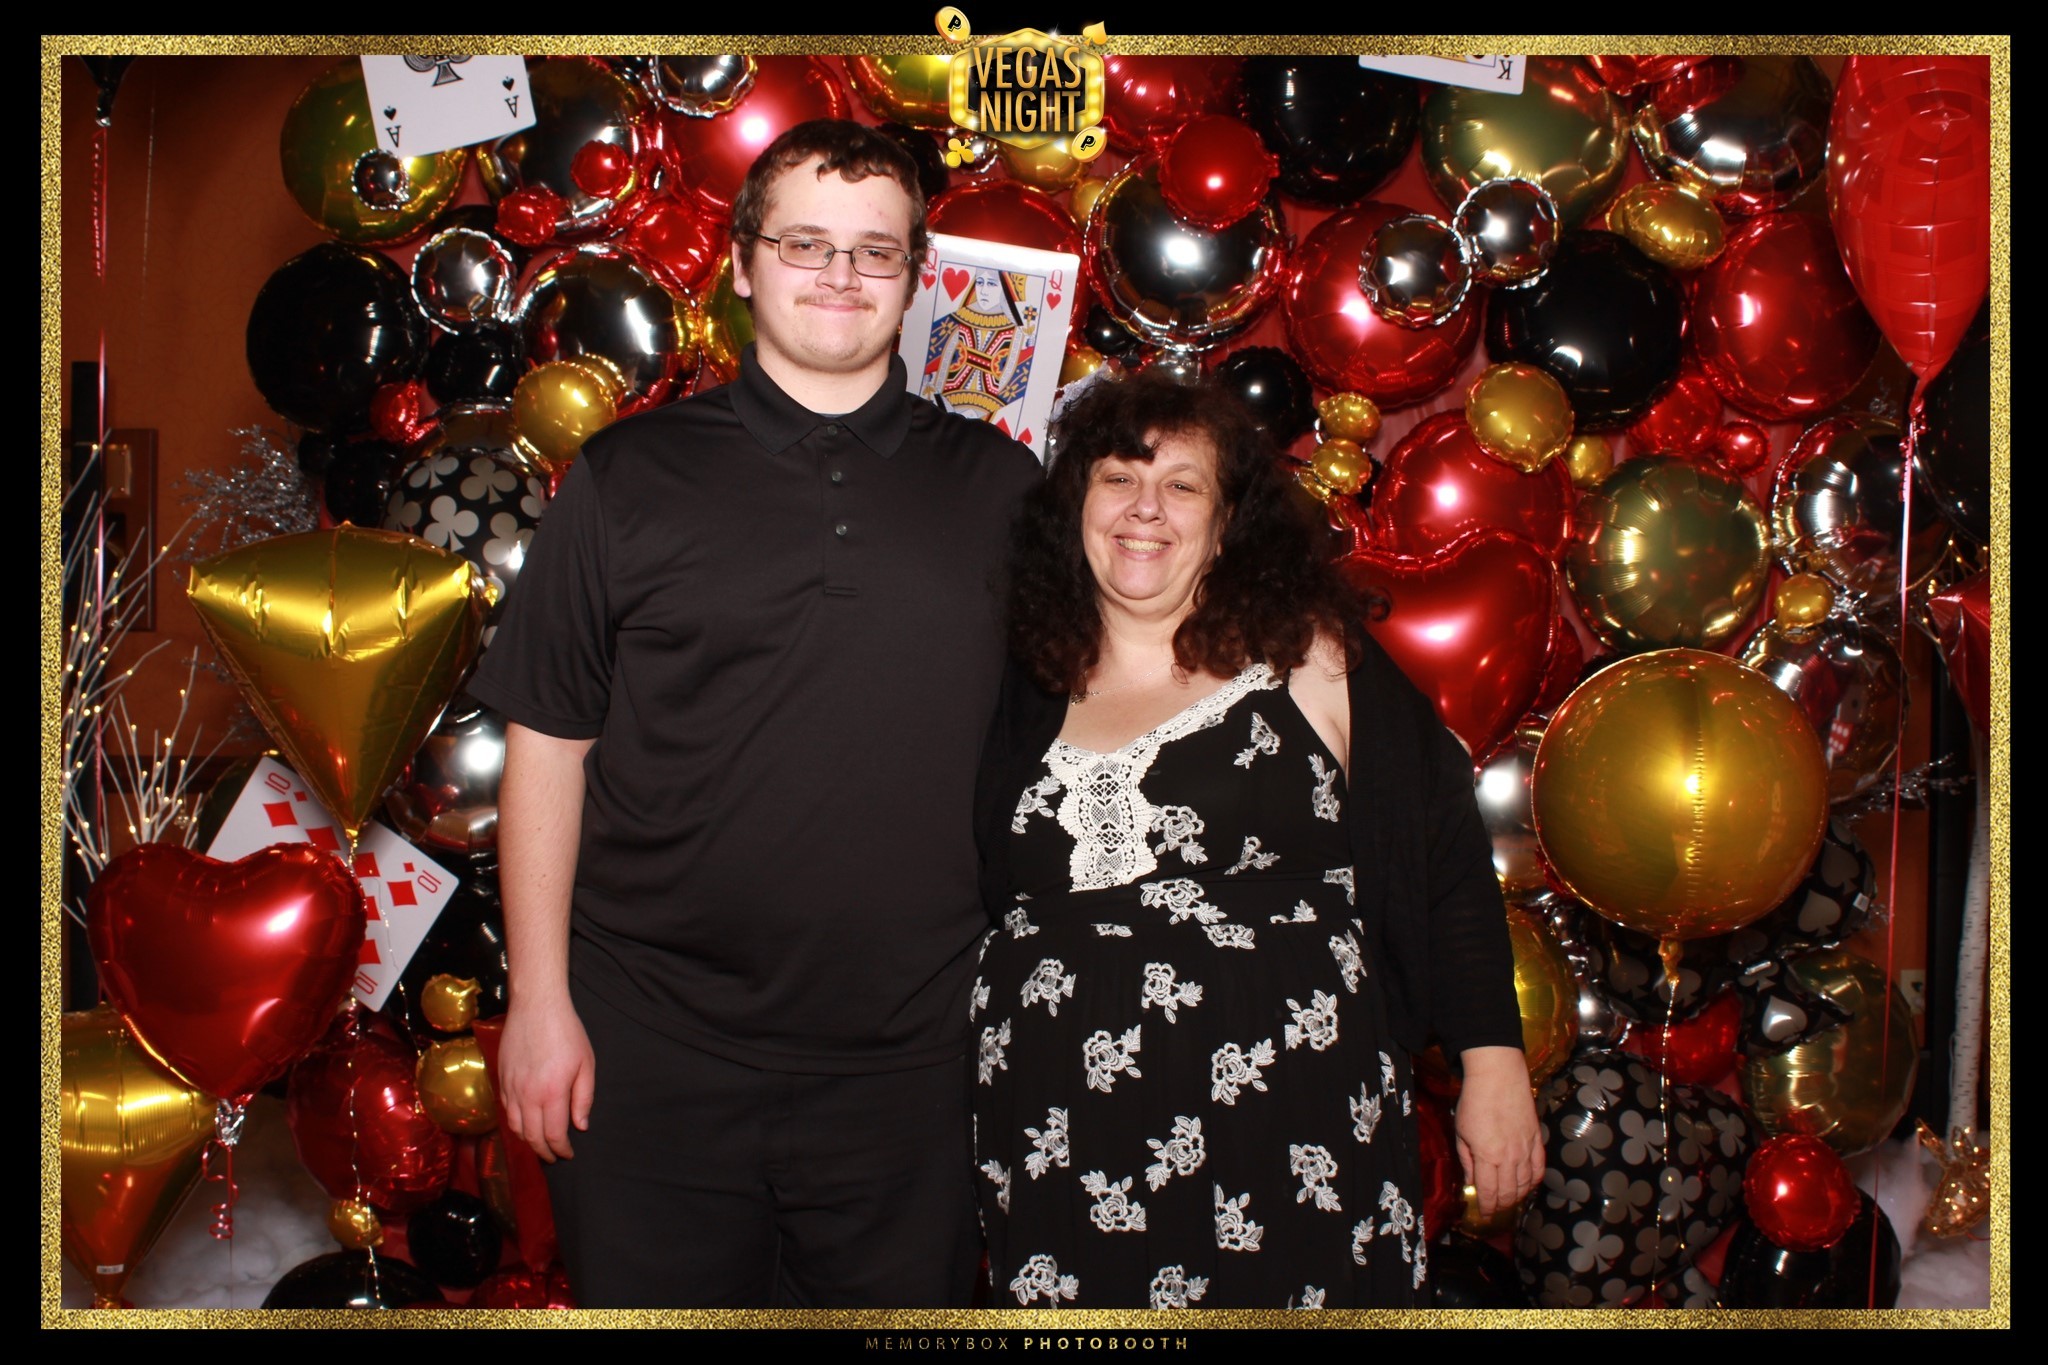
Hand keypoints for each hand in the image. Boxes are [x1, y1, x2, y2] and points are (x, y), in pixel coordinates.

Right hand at [497, 994, 595, 1162]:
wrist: (536, 1006)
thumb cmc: (566, 1032)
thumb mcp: (586, 1063)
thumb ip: (583, 1098)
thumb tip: (580, 1125)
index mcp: (551, 1092)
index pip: (553, 1135)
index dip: (560, 1149)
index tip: (568, 1154)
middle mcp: (527, 1095)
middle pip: (531, 1137)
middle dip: (544, 1152)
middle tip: (554, 1156)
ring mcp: (511, 1088)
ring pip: (515, 1127)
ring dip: (527, 1141)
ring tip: (540, 1145)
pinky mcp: (502, 1079)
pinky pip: (506, 1111)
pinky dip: (516, 1124)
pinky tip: (526, 1123)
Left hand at [1453, 1045, 1543, 1216]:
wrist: (1498, 1076)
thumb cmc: (1474, 1101)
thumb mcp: (1461, 1132)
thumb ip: (1467, 1160)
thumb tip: (1472, 1182)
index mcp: (1488, 1156)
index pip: (1490, 1192)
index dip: (1487, 1207)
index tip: (1483, 1214)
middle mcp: (1510, 1157)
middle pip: (1510, 1192)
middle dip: (1502, 1205)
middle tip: (1496, 1209)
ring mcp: (1526, 1148)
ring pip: (1527, 1183)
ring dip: (1519, 1195)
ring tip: (1510, 1199)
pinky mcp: (1537, 1138)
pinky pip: (1539, 1166)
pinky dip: (1534, 1180)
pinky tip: (1528, 1184)